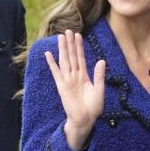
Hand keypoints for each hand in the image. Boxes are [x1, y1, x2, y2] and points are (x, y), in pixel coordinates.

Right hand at [44, 30, 105, 150]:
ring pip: (65, 61)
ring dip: (62, 49)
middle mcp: (75, 76)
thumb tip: (101, 60)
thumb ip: (99, 75)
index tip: (78, 35)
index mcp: (84, 76)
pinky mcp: (62, 86)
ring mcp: (67, 80)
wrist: (85, 120)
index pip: (81, 58)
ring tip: (60, 37)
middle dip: (70, 44)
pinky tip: (48, 54)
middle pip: (72, 56)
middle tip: (68, 30)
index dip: (79, 47)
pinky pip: (56, 72)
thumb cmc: (93, 108)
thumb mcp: (99, 90)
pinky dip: (52, 63)